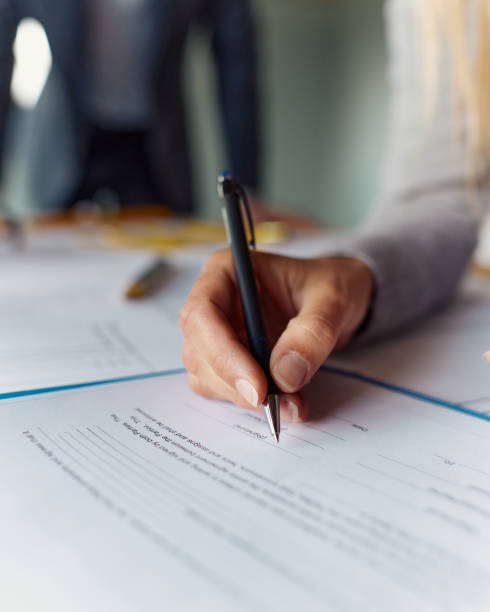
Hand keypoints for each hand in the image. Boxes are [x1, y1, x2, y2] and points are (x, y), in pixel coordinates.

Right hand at [179, 250, 372, 420]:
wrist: (336, 303)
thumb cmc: (330, 287)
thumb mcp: (333, 300)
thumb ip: (312, 333)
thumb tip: (284, 374)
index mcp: (227, 271)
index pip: (202, 313)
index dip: (223, 353)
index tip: (257, 386)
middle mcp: (213, 301)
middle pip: (199, 349)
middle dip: (236, 383)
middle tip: (279, 404)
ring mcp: (215, 333)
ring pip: (206, 375)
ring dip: (244, 398)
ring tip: (292, 403)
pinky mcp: (225, 359)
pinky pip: (223, 388)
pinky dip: (250, 402)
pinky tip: (285, 401)